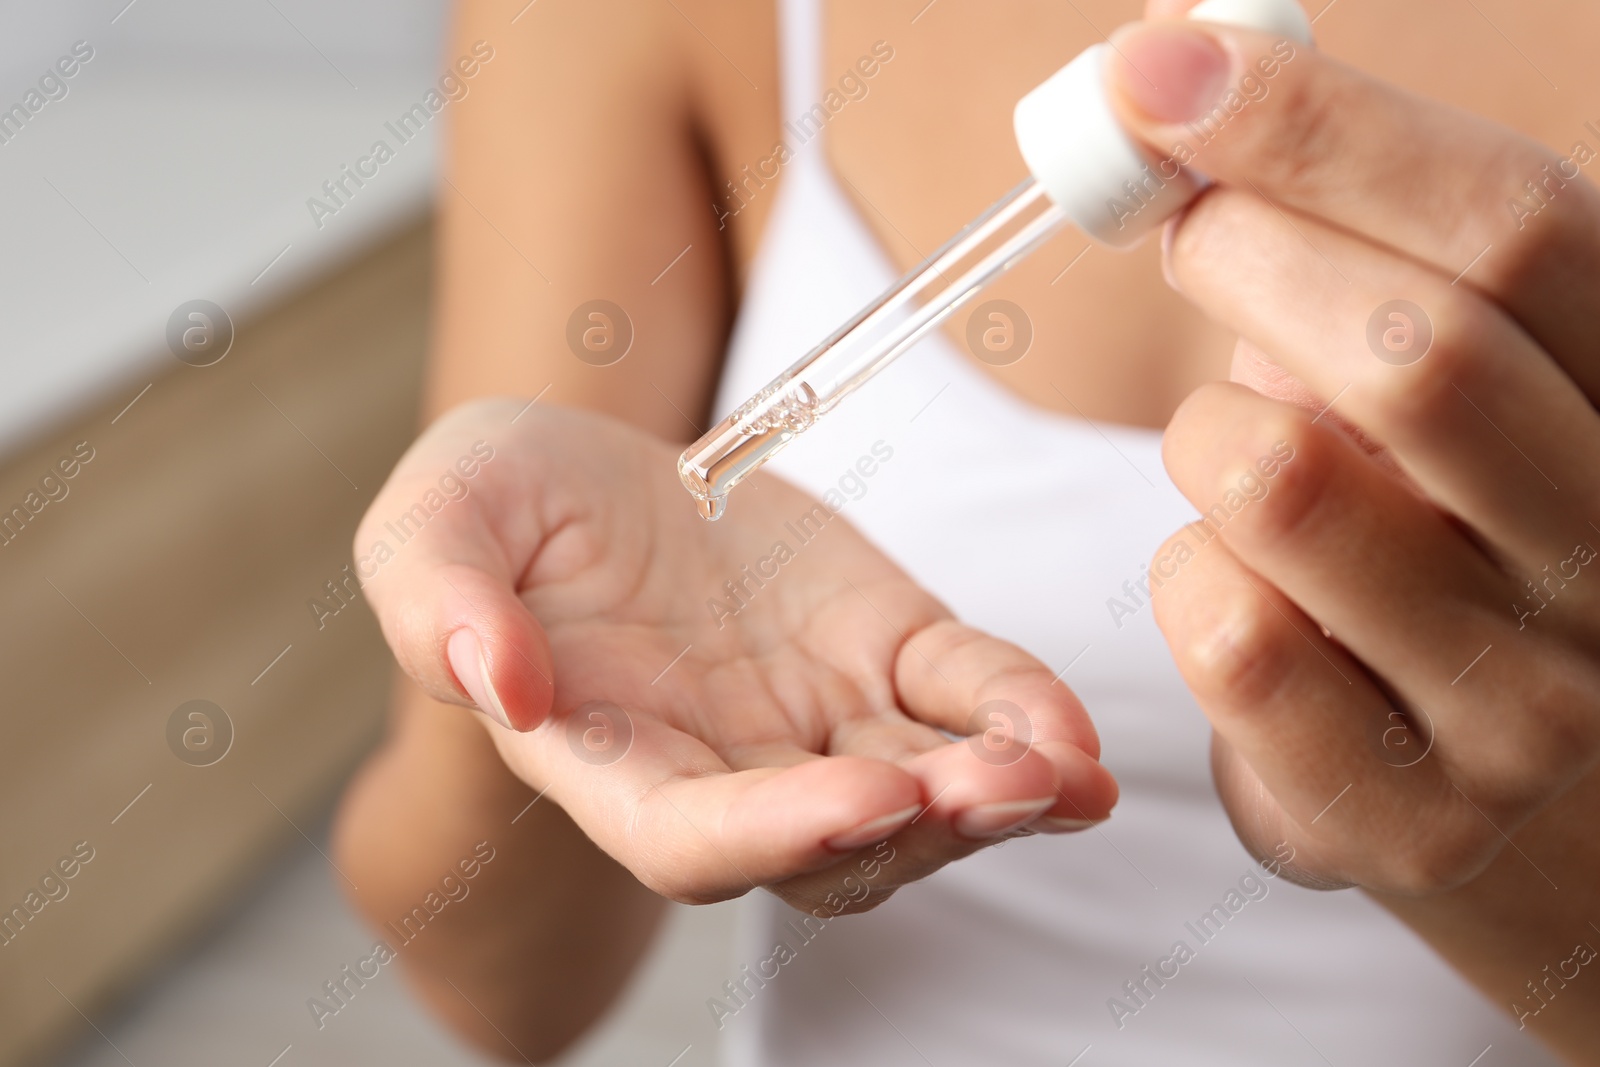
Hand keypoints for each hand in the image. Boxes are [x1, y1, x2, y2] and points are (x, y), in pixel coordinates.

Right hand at [355, 400, 1116, 910]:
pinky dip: (1021, 713)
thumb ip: (439, 600)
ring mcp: (816, 716)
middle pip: (834, 849)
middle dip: (920, 830)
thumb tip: (503, 684)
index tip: (863, 795)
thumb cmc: (499, 504)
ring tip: (1064, 768)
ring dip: (998, 794)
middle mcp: (725, 769)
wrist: (592, 471)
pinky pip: (962, 695)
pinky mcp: (883, 648)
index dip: (776, 835)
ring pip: (920, 792)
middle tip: (1001, 787)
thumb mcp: (435, 517)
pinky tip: (1071, 729)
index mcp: (610, 758)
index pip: (691, 840)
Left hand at [1107, 8, 1599, 894]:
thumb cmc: (1462, 544)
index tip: (1162, 68)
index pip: (1514, 229)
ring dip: (1210, 437)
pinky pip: (1225, 633)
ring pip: (1279, 487)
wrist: (1536, 809)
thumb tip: (1184, 82)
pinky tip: (1236, 581)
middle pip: (1411, 352)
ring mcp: (1528, 703)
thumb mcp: (1460, 381)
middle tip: (1189, 229)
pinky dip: (1188, 573)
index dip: (1322, 128)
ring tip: (1244, 453)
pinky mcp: (1406, 814)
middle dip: (1245, 254)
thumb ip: (1364, 250)